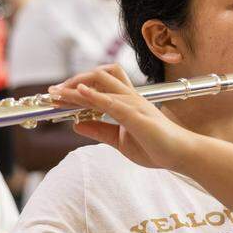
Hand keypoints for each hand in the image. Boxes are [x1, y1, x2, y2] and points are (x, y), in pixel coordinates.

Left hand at [49, 64, 200, 171]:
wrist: (180, 155)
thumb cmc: (155, 146)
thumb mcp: (119, 140)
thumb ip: (100, 130)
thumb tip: (76, 124)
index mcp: (125, 102)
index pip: (98, 86)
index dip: (75, 88)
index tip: (55, 95)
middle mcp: (129, 98)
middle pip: (99, 77)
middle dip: (73, 82)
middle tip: (52, 92)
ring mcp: (134, 105)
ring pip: (102, 86)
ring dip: (76, 88)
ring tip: (57, 93)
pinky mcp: (137, 116)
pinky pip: (113, 102)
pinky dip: (95, 96)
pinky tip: (80, 93)